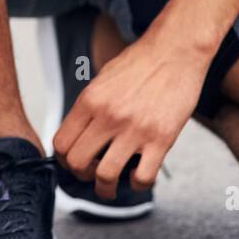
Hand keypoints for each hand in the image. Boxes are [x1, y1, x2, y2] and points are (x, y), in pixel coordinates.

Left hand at [53, 35, 204, 199]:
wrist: (176, 49)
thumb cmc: (141, 62)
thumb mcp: (103, 78)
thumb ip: (89, 106)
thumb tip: (79, 133)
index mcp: (90, 101)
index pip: (61, 144)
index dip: (64, 161)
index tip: (74, 163)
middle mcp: (108, 116)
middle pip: (77, 163)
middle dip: (81, 176)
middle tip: (92, 174)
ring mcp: (135, 129)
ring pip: (105, 176)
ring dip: (106, 190)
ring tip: (111, 188)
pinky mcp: (161, 138)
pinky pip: (142, 177)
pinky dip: (139, 185)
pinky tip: (140, 177)